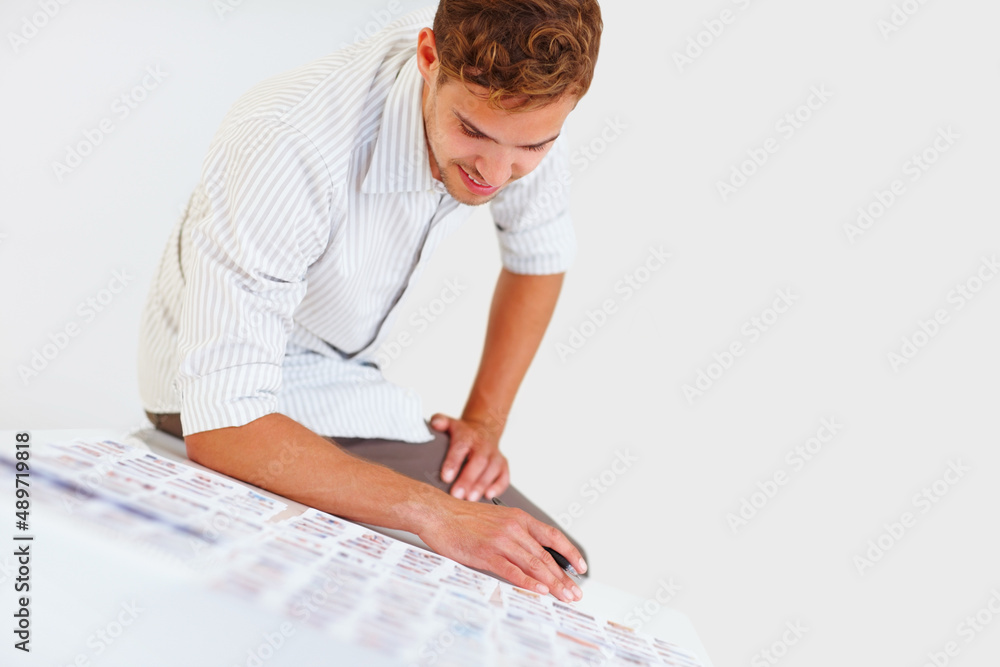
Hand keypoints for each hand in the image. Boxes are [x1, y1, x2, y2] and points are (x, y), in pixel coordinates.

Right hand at [419, 495, 586, 601]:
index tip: (580, 567)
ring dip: (552, 583)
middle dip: (564, 577)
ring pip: (534, 564)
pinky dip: (528, 582)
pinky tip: (539, 590)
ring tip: (564, 596)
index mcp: (518, 518)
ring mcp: (501, 540)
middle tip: (575, 592)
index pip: (553, 536)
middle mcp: (514, 527)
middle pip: (546, 556)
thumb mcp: (496, 519)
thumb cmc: (463, 518)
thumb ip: (515, 534)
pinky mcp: (486, 553)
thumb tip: (533, 554)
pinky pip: (512, 570)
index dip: (570, 553)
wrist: (437, 513)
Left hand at [430, 413, 508, 501]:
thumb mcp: (449, 423)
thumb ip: (440, 421)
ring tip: (470, 499)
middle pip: (478, 461)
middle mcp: (483, 445)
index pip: (460, 447)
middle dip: (468, 479)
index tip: (445, 477)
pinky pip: (504, 476)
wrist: (483, 430)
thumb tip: (435, 423)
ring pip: (492, 470)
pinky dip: (498, 486)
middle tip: (457, 495)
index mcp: (467, 436)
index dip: (453, 462)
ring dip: (481, 485)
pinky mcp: (503, 465)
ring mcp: (495, 455)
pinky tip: (489, 496)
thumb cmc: (461, 433)